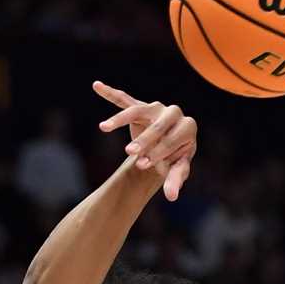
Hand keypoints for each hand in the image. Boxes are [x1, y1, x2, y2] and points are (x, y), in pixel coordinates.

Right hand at [93, 82, 195, 201]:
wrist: (170, 146)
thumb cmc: (175, 159)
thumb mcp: (177, 170)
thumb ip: (174, 181)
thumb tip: (171, 197)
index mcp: (188, 127)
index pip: (171, 140)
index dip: (158, 153)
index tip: (142, 165)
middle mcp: (173, 113)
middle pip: (157, 126)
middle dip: (143, 140)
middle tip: (129, 153)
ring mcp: (155, 107)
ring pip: (137, 110)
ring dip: (120, 119)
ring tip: (103, 127)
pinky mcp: (141, 106)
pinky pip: (124, 99)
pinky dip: (110, 93)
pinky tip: (96, 86)